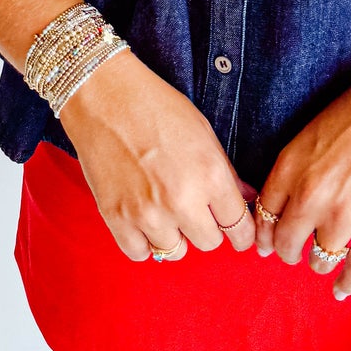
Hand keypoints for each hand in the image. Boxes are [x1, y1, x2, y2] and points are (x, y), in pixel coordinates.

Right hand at [58, 49, 257, 261]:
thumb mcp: (203, 132)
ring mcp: (147, 213)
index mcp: (210, 175)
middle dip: (207, 228)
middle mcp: (182, 201)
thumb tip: (246, 200)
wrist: (104, 97)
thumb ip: (226, 172)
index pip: (239, 227)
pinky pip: (139, 253)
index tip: (239, 232)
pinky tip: (144, 220)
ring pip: (175, 252)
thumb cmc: (157, 107)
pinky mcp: (116, 218)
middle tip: (196, 210)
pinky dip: (144, 241)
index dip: (242, 232)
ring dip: (175, 235)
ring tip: (166, 210)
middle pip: (209, 243)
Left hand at [253, 60, 350, 297]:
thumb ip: (289, 176)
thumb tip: (274, 214)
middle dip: (289, 252)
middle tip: (296, 252)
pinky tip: (341, 290)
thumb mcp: (307, 138)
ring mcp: (345, 213)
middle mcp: (311, 195)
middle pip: (286, 244)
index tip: (268, 244)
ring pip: (319, 260)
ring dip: (320, 262)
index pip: (264, 217)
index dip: (265, 235)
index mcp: (289, 169)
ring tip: (325, 256)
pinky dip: (347, 284)